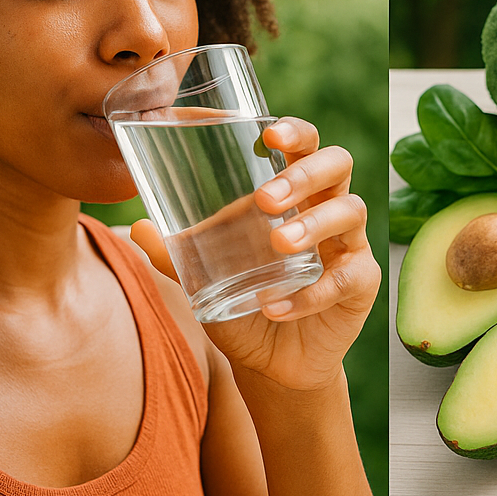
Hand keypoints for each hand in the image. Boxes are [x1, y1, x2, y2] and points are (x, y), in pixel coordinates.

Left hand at [129, 117, 378, 390]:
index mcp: (294, 192)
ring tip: (279, 244)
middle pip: (336, 164)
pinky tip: (275, 307)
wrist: (272, 363)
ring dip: (313, 224)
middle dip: (303, 174)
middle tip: (265, 199)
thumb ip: (175, 255)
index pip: (305, 145)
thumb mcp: (205, 279)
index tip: (269, 134)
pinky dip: (310, 293)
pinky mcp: (360, 286)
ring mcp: (348, 245)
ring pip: (350, 211)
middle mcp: (326, 209)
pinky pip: (347, 278)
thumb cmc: (243, 303)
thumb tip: (136, 227)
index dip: (295, 132)